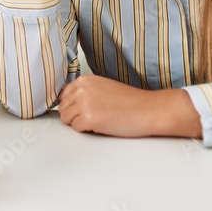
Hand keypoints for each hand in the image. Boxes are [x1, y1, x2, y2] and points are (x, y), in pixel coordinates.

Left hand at [58, 75, 201, 138]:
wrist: (149, 110)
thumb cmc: (130, 102)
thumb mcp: (103, 88)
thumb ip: (85, 91)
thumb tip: (68, 102)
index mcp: (85, 80)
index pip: (63, 95)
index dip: (73, 105)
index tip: (84, 109)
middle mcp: (82, 89)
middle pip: (62, 107)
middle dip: (74, 115)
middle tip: (94, 116)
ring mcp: (84, 103)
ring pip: (66, 118)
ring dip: (79, 123)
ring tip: (98, 120)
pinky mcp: (88, 118)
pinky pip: (76, 128)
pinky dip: (86, 130)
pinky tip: (102, 125)